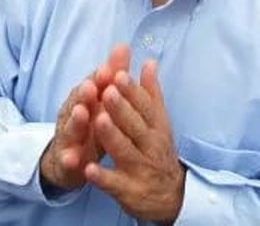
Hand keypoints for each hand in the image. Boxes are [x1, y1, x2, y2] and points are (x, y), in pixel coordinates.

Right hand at [40, 45, 131, 191]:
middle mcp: (74, 114)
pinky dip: (69, 158)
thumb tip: (123, 45)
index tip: (108, 68)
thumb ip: (112, 75)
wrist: (70, 159)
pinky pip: (67, 158)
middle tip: (91, 87)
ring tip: (81, 113)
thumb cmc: (93, 124)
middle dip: (84, 93)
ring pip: (70, 127)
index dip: (99, 77)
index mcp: (87, 99)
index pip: (92, 84)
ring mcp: (68, 137)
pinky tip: (73, 158)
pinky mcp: (66, 159)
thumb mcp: (103, 101)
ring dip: (75, 121)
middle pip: (78, 101)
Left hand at [86, 62, 184, 221]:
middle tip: (107, 90)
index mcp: (157, 128)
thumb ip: (151, 93)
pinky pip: (113, 183)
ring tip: (98, 120)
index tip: (119, 74)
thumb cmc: (159, 152)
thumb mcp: (160, 123)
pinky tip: (89, 168)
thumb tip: (149, 62)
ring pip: (125, 150)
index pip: (145, 106)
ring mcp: (140, 168)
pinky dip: (102, 176)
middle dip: (121, 108)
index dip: (132, 91)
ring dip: (112, 136)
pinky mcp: (128, 190)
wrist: (170, 196)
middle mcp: (150, 146)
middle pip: (135, 125)